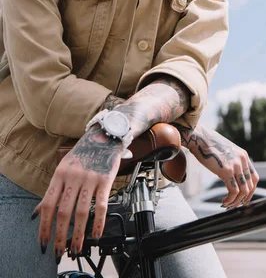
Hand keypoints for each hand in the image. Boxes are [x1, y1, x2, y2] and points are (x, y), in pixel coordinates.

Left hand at [33, 127, 122, 263]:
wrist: (105, 136)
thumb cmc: (84, 153)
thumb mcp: (64, 168)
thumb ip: (53, 190)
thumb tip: (39, 212)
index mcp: (60, 174)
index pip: (48, 205)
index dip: (44, 226)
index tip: (44, 241)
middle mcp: (74, 176)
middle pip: (63, 211)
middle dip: (60, 235)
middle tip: (60, 250)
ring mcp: (90, 178)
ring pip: (81, 211)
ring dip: (78, 234)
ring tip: (77, 247)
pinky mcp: (105, 179)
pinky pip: (101, 205)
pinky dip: (99, 222)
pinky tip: (97, 233)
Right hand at [181, 125, 258, 207]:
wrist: (199, 137)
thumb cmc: (209, 145)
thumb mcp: (226, 152)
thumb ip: (233, 162)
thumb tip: (232, 176)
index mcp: (243, 156)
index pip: (254, 178)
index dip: (251, 191)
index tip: (243, 199)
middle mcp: (242, 160)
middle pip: (250, 186)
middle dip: (242, 199)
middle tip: (233, 204)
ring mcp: (235, 165)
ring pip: (243, 191)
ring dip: (236, 202)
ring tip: (227, 205)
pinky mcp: (226, 170)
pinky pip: (233, 191)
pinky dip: (230, 200)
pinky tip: (223, 202)